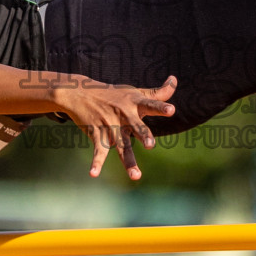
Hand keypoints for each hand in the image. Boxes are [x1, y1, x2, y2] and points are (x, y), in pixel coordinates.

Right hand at [56, 75, 176, 180]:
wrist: (80, 93)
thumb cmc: (114, 94)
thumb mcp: (134, 92)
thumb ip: (157, 93)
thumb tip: (174, 79)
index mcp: (135, 104)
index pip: (151, 104)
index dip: (161, 107)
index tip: (171, 110)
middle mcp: (124, 115)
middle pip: (137, 127)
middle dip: (143, 136)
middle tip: (150, 145)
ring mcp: (110, 126)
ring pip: (121, 146)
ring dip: (128, 161)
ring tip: (136, 176)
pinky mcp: (97, 134)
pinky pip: (98, 151)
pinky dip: (96, 163)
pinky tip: (93, 174)